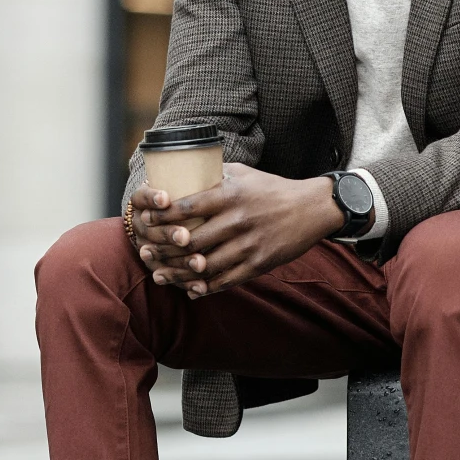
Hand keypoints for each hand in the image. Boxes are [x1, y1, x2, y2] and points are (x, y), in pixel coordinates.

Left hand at [132, 164, 343, 298]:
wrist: (312, 208)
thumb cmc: (273, 188)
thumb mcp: (243, 174)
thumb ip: (215, 174)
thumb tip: (185, 171)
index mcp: (230, 195)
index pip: (186, 207)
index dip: (161, 216)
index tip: (147, 220)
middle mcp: (237, 220)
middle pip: (190, 240)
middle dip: (163, 248)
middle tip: (146, 251)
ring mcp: (248, 245)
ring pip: (205, 265)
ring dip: (179, 273)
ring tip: (160, 275)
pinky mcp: (259, 264)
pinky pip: (226, 280)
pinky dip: (205, 287)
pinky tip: (191, 288)